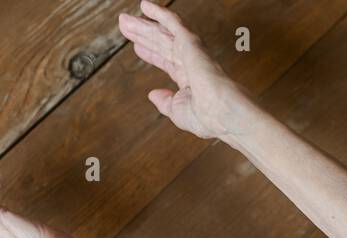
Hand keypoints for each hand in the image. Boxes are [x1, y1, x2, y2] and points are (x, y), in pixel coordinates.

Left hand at [119, 0, 246, 140]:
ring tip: (125, 19)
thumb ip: (165, 103)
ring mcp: (191, 51)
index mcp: (190, 80)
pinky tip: (145, 5)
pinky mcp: (190, 42)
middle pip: (161, 44)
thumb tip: (153, 95)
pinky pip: (172, 22)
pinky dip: (159, 13)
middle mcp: (191, 63)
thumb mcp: (178, 112)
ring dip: (143, 25)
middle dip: (143, 35)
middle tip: (126, 26)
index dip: (151, 54)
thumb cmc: (207, 118)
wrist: (221, 112)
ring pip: (162, 33)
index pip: (166, 61)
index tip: (137, 47)